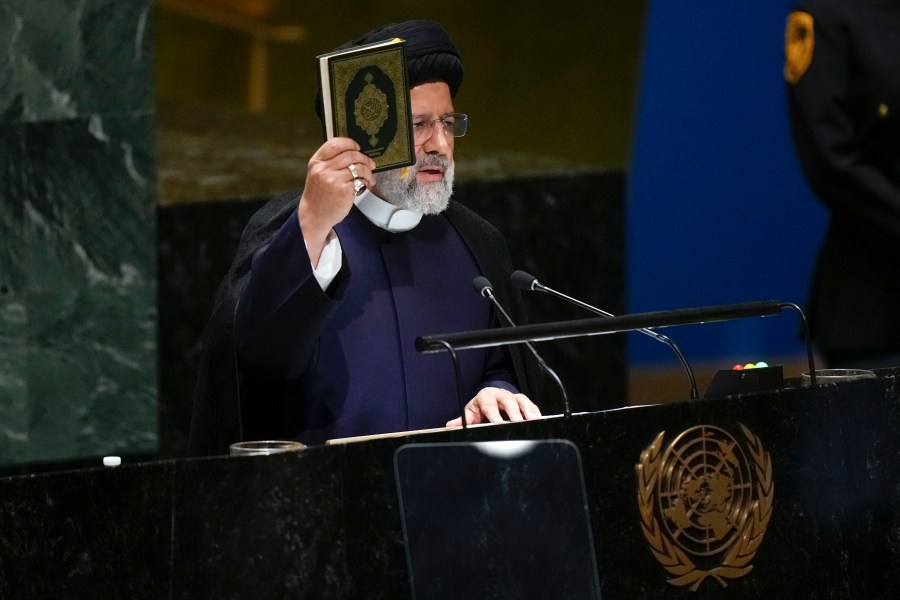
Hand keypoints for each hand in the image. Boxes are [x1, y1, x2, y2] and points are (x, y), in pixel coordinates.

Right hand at [298, 138, 375, 264]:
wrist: (314, 215)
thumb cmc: (318, 195)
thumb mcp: (317, 173)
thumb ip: (330, 161)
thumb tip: (353, 151)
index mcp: (316, 162)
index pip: (335, 143)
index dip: (350, 143)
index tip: (357, 147)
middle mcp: (324, 169)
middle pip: (351, 154)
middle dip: (364, 158)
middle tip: (370, 164)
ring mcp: (334, 179)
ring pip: (358, 167)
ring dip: (368, 171)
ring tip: (369, 177)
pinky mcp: (344, 190)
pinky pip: (360, 181)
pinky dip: (366, 182)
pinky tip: (365, 186)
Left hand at [445, 387, 541, 426]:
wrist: (490, 399)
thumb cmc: (480, 408)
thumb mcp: (471, 413)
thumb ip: (464, 419)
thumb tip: (451, 425)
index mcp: (485, 396)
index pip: (488, 403)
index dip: (492, 412)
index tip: (496, 422)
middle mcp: (500, 395)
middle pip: (507, 400)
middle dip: (513, 411)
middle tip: (516, 421)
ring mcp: (512, 397)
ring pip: (521, 400)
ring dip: (527, 410)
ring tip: (533, 420)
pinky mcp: (522, 403)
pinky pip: (530, 405)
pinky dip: (535, 412)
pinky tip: (539, 420)